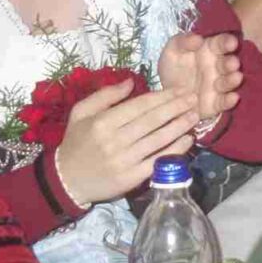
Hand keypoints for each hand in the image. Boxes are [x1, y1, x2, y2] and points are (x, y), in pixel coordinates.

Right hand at [52, 80, 201, 206]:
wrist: (66, 181)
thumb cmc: (76, 143)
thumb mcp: (81, 113)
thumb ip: (105, 95)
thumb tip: (131, 82)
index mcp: (102, 122)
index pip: (140, 106)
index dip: (163, 96)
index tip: (180, 89)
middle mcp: (114, 141)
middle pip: (152, 121)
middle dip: (176, 107)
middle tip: (194, 97)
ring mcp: (124, 161)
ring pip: (158, 140)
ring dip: (180, 126)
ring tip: (195, 115)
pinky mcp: (131, 178)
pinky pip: (157, 161)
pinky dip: (175, 150)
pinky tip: (187, 140)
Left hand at [156, 32, 242, 133]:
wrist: (166, 96)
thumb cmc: (173, 68)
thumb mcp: (173, 51)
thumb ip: (183, 42)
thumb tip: (198, 39)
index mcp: (210, 51)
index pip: (222, 43)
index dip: (227, 42)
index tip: (231, 43)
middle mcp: (218, 68)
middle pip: (228, 63)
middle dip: (231, 63)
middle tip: (233, 63)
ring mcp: (218, 86)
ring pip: (228, 82)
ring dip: (232, 80)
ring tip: (236, 78)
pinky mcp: (215, 104)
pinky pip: (224, 102)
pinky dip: (229, 101)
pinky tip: (233, 97)